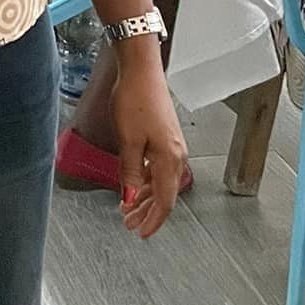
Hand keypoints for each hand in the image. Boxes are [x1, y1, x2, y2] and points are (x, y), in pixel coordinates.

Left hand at [111, 49, 188, 238]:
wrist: (141, 70)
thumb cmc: (134, 101)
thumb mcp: (127, 140)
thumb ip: (128, 172)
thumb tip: (128, 200)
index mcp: (169, 160)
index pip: (165, 201)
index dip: (153, 220)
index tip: (140, 233)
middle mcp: (176, 156)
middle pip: (164, 194)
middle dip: (147, 212)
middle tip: (129, 224)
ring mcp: (172, 146)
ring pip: (160, 182)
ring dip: (144, 197)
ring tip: (128, 209)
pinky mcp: (165, 137)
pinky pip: (158, 168)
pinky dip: (146, 180)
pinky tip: (133, 184)